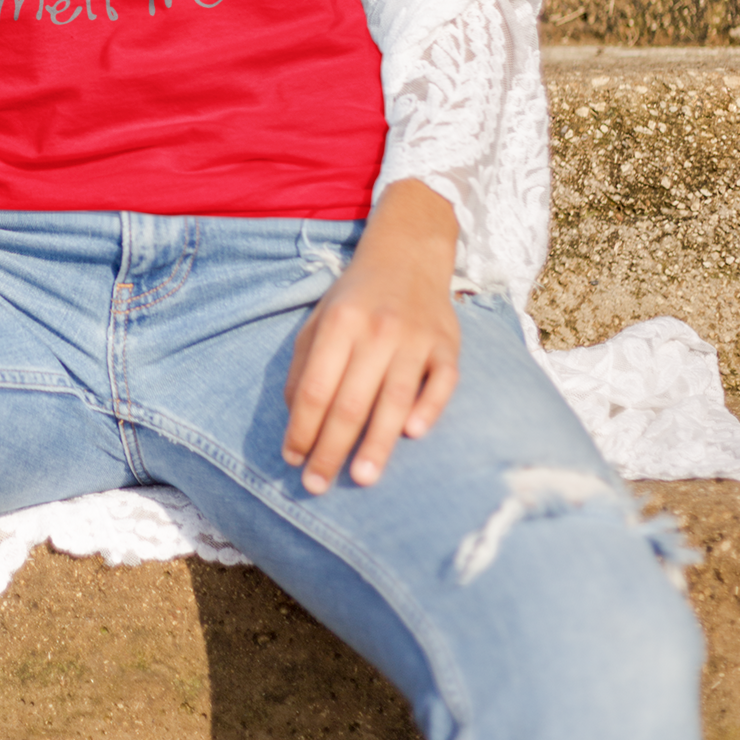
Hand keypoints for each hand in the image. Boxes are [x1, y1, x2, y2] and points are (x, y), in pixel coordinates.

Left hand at [282, 180, 458, 494]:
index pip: (316, 388)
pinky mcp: (448, 345)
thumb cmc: (356, 297)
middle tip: (317, 486)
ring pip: (394, 399)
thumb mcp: (320, 319)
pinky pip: (441, 382)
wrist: (408, 254)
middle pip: (350, 401)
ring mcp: (415, 338)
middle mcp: (376, 330)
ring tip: (360, 479)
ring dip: (377, 443)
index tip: (292, 460)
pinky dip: (428, 408)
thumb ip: (304, 365)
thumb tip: (295, 417)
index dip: (301, 428)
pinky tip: (412, 435)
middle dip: (331, 449)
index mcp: (339, 324)